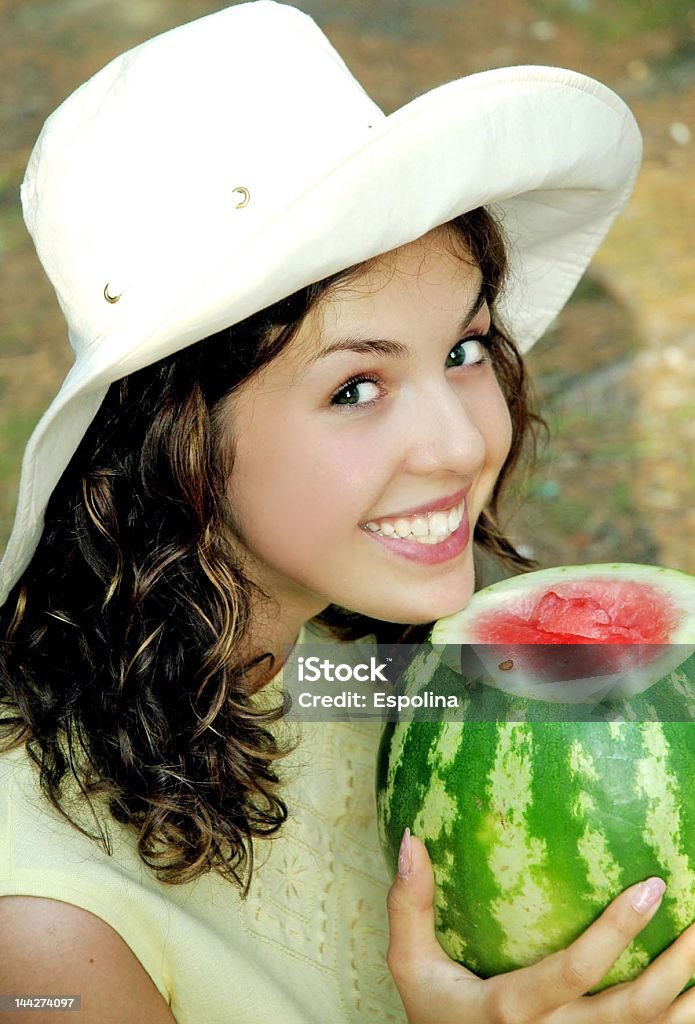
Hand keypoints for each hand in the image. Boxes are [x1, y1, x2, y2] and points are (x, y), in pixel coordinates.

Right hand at [386, 829, 694, 1022]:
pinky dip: (686, 1019)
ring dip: (693, 992)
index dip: (616, 932)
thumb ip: (410, 905)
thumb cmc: (436, 1012)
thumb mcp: (411, 965)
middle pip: (633, 1008)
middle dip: (678, 963)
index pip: (575, 971)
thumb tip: (411, 839)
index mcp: (511, 1010)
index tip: (651, 886)